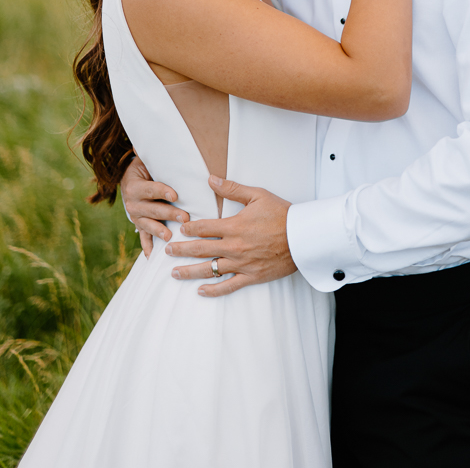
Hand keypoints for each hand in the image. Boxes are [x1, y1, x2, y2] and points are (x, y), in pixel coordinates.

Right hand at [120, 155, 188, 257]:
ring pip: (148, 225)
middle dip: (168, 214)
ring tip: (170, 238)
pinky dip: (148, 247)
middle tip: (184, 218)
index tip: (175, 194)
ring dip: (159, 231)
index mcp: (134, 185)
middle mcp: (132, 203)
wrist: (130, 181)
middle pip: (152, 209)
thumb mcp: (146, 160)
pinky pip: (143, 238)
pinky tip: (153, 257)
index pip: (151, 188)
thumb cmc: (145, 168)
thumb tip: (149, 141)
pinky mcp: (139, 225)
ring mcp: (135, 216)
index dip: (162, 191)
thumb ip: (152, 155)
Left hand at [167, 176, 295, 296]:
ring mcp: (241, 264)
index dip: (189, 228)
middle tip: (167, 251)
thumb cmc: (282, 214)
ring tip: (174, 273)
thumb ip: (232, 188)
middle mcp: (234, 247)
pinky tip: (200, 290)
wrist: (303, 237)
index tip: (180, 228)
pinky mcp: (251, 276)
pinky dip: (213, 290)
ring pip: (210, 270)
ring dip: (189, 271)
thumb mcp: (258, 195)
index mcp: (234, 226)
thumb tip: (211, 179)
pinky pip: (228, 286)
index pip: (204, 228)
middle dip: (182, 250)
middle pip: (201, 249)